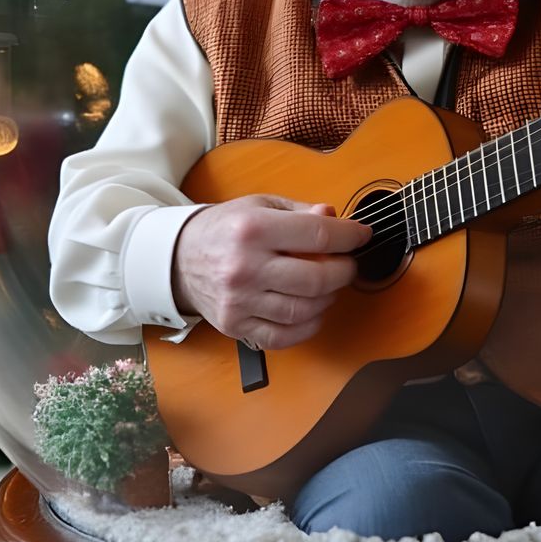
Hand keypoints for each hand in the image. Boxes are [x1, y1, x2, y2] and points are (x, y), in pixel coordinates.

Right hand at [170, 196, 370, 350]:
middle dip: (344, 271)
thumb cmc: (226, 228)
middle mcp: (245, 266)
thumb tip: (334, 217)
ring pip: (303, 310)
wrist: (178, 259)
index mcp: (253, 228)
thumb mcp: (260, 205)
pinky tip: (313, 312)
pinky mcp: (235, 325)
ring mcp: (239, 300)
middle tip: (347, 265)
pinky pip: (283, 336)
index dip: (349, 236)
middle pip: (316, 278)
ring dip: (328, 299)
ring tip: (328, 286)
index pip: (317, 234)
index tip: (362, 236)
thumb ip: (300, 211)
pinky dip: (307, 327)